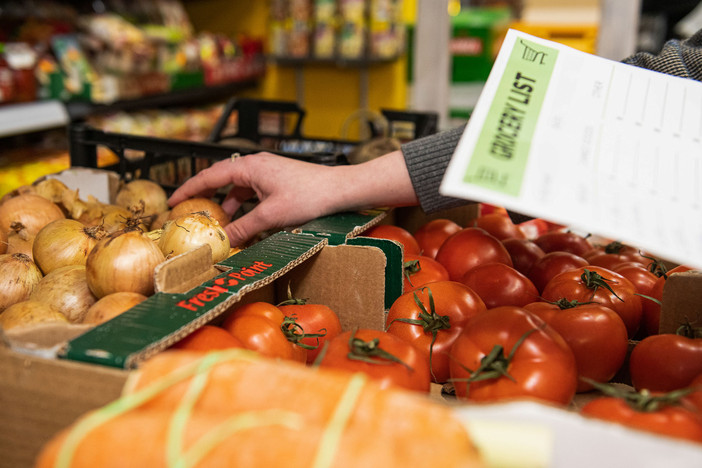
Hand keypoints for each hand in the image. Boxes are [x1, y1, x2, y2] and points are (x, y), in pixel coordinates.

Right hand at [168, 150, 417, 245]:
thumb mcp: (272, 216)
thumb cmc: (309, 196)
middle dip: (206, 199)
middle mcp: (257, 166)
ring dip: (228, 207)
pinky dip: (246, 208)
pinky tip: (246, 225)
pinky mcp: (279, 182)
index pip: (210, 176)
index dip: (189, 189)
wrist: (340, 189)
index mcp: (250, 167)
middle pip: (222, 181)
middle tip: (191, 215)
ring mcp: (268, 173)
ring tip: (219, 226)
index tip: (172, 201)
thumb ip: (245, 228)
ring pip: (239, 190)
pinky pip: (254, 194)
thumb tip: (223, 241)